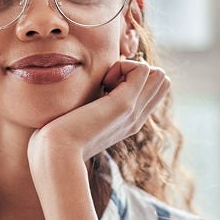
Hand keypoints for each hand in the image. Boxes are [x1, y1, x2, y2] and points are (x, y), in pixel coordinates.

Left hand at [28, 59, 169, 167]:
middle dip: (136, 71)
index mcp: (128, 122)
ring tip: (106, 83)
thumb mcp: (83, 118)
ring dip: (130, 68)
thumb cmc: (61, 136)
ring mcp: (133, 112)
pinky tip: (102, 83)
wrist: (57, 153)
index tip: (105, 87)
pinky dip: (122, 66)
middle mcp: (136, 119)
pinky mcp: (125, 104)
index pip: (153, 90)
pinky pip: (141, 68)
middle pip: (161, 81)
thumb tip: (95, 88)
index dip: (133, 78)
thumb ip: (94, 105)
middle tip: (107, 83)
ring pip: (158, 73)